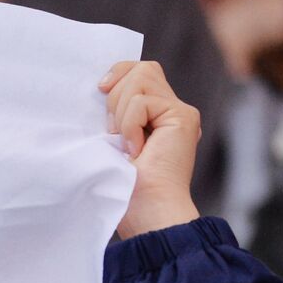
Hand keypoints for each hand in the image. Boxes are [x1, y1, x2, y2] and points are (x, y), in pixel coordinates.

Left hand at [99, 61, 200, 238]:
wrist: (146, 213)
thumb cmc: (125, 190)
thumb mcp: (112, 143)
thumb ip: (115, 114)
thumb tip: (101, 86)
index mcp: (157, 117)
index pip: (140, 71)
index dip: (118, 73)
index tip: (99, 90)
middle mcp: (173, 112)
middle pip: (142, 68)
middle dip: (117, 93)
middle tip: (113, 133)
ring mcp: (181, 113)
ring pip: (142, 76)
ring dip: (121, 111)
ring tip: (125, 144)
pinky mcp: (183, 117)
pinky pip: (142, 101)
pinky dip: (129, 125)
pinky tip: (135, 151)